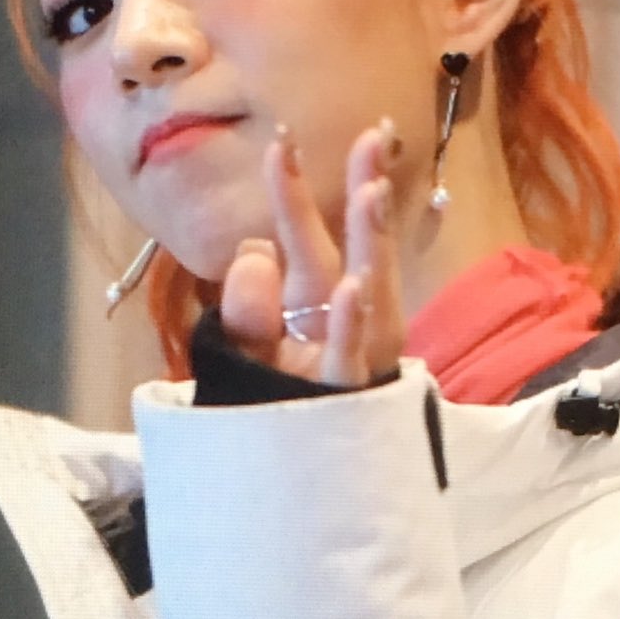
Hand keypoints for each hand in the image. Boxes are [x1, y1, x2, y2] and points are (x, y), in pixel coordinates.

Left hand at [218, 118, 405, 387]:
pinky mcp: (346, 395)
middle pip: (352, 246)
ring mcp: (352, 356)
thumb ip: (245, 304)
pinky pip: (349, 356)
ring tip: (371, 192)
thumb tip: (253, 253)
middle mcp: (342, 322)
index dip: (293, 190)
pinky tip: (356, 285)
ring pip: (368, 290)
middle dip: (362, 192)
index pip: (305, 237)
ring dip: (371, 242)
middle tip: (374, 136)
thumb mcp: (247, 354)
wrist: (299, 483)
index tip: (282, 137)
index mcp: (314, 303)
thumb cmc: (280, 407)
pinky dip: (353, 321)